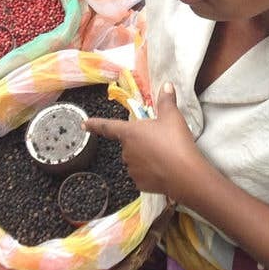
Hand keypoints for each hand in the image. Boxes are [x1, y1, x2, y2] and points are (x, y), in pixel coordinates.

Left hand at [85, 83, 204, 202]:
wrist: (184, 173)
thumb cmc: (175, 141)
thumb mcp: (172, 117)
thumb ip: (166, 101)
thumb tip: (166, 85)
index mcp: (130, 133)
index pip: (108, 127)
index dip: (95, 124)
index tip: (84, 124)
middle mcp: (126, 151)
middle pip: (129, 143)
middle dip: (140, 141)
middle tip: (159, 139)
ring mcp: (132, 169)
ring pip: (136, 159)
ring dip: (145, 156)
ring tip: (164, 154)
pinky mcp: (140, 184)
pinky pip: (142, 174)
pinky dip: (150, 171)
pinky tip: (163, 169)